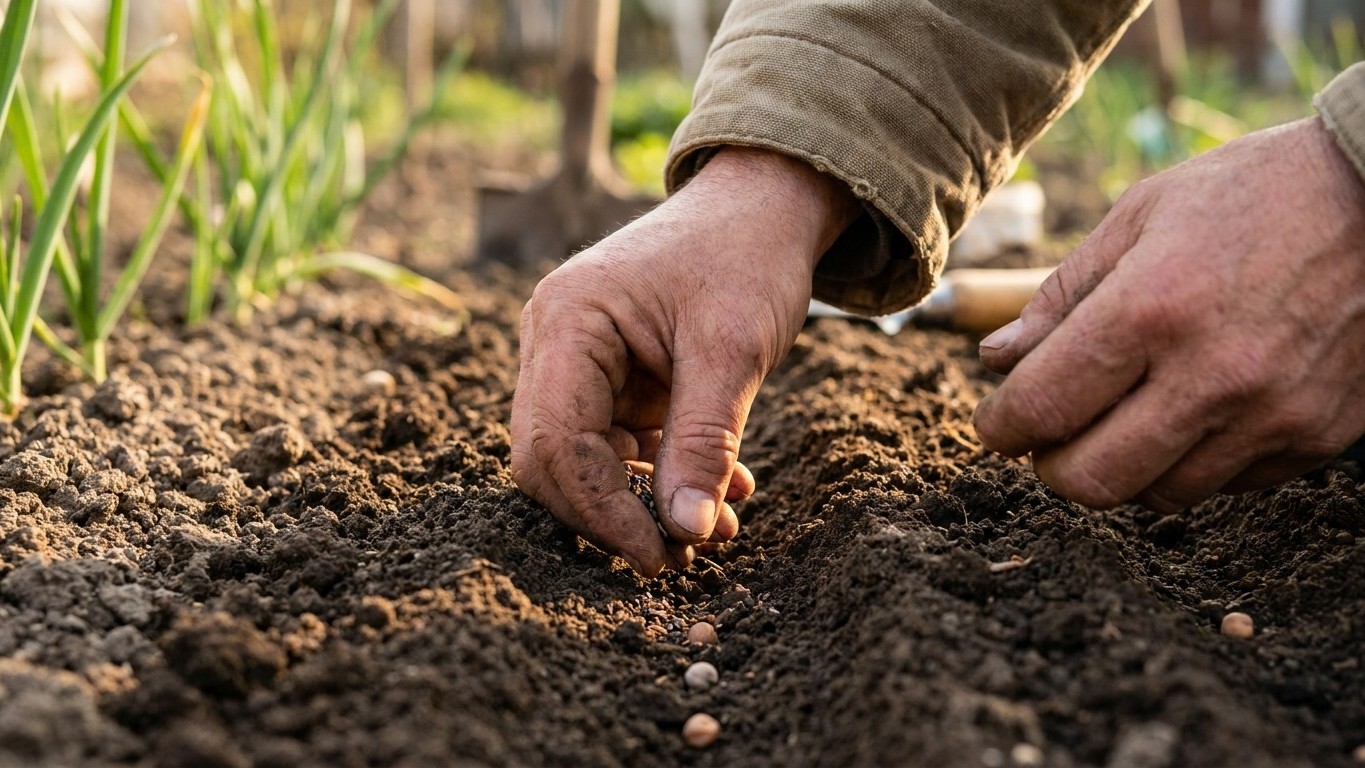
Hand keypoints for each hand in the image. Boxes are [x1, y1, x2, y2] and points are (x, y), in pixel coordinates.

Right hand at [512, 148, 858, 574]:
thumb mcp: (732, 351)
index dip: (601, 511)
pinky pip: (618, 446)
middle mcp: (554, 341)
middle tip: (683, 556)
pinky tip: (721, 492)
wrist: (763, 205)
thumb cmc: (746, 256)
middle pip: (553, 460)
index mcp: (568, 320)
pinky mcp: (608, 377)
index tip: (663, 555)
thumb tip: (686, 534)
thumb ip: (704, 444)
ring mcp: (576, 360)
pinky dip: (662, 476)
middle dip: (615, 515)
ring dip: (644, 503)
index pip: (556, 443)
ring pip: (585, 461)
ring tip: (717, 529)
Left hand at [974, 117, 1364, 510]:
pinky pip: (1224, 486)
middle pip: (1090, 480)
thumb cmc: (1256, 193)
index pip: (1042, 407)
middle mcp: (1209, 374)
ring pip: (1157, 495)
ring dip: (1122, 467)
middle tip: (1050, 435)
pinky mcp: (1315, 438)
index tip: (997, 423)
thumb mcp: (1143, 214)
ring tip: (1124, 417)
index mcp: (1151, 308)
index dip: (1000, 428)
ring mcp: (1269, 415)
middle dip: (1051, 465)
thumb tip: (997, 359)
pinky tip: (1192, 414)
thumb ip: (1062, 294)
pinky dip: (1190, 464)